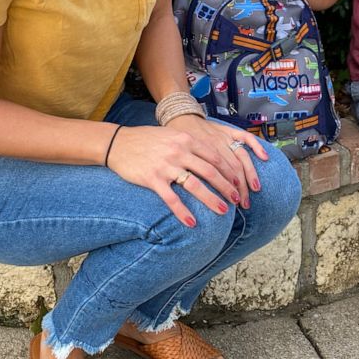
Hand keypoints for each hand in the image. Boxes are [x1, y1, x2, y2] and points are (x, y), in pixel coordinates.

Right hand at [106, 119, 266, 226]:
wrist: (118, 142)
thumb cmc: (147, 139)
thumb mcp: (173, 135)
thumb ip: (191, 144)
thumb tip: (213, 158)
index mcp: (186, 140)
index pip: (215, 157)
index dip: (230, 171)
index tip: (239, 182)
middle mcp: (179, 151)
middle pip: (210, 172)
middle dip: (227, 187)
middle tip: (238, 200)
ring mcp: (166, 165)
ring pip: (195, 186)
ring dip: (211, 200)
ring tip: (223, 211)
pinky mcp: (152, 179)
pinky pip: (171, 199)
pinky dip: (182, 212)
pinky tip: (192, 223)